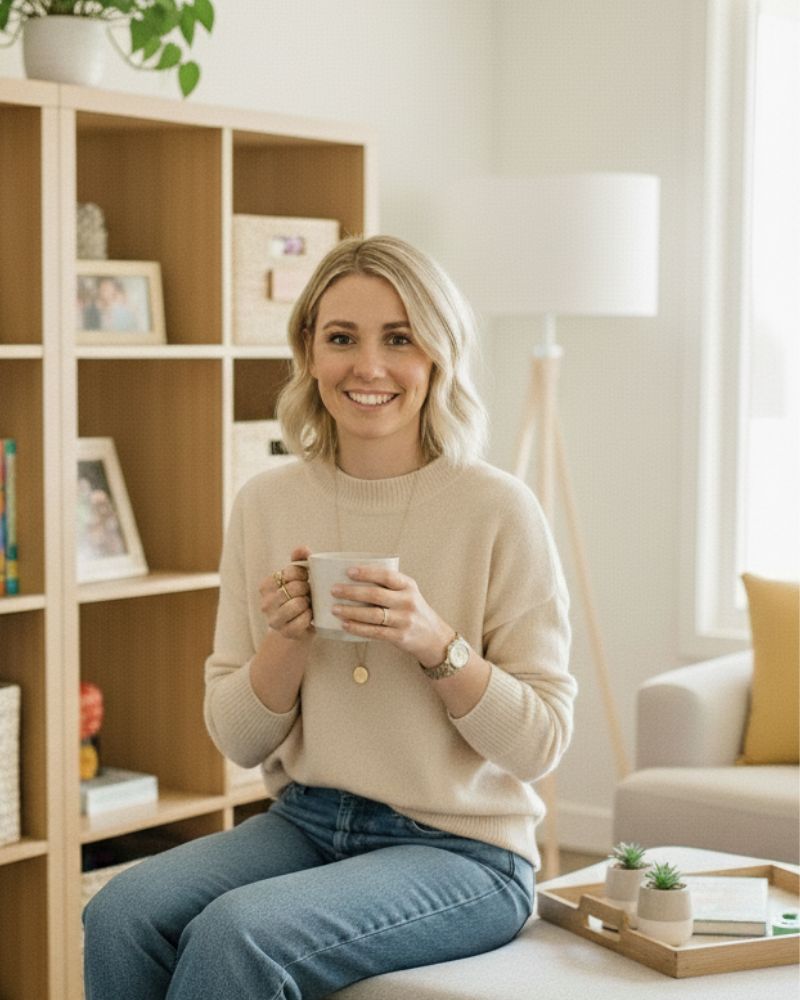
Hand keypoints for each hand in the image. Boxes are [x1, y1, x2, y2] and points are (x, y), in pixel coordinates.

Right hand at [260, 546, 312, 639]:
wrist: (298, 627)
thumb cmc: (299, 596)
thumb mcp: (298, 577)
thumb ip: (300, 560)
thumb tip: (302, 548)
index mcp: (266, 585)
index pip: (290, 572)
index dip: (304, 574)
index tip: (306, 579)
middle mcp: (266, 602)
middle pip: (294, 587)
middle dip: (307, 589)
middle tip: (308, 593)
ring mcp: (274, 619)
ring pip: (297, 604)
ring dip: (308, 603)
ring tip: (308, 604)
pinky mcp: (285, 633)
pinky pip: (302, 621)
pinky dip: (309, 617)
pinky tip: (309, 616)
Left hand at [331, 565, 452, 666]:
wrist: (434, 637)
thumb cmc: (414, 611)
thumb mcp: (408, 594)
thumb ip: (389, 587)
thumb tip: (354, 580)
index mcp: (408, 586)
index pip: (386, 575)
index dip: (367, 572)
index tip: (348, 571)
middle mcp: (407, 601)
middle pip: (375, 594)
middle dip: (352, 592)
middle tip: (334, 590)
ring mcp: (404, 620)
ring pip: (373, 614)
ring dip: (351, 611)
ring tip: (335, 609)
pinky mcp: (400, 636)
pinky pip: (375, 632)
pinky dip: (358, 628)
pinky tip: (345, 625)